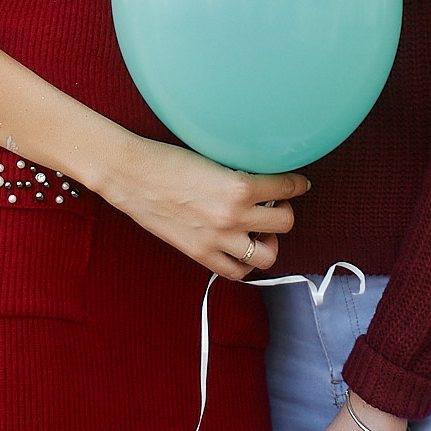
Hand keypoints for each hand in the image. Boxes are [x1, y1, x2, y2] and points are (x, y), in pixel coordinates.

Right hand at [101, 136, 307, 277]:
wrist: (131, 175)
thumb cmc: (166, 159)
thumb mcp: (212, 159)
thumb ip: (239, 176)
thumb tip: (262, 183)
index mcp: (239, 186)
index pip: (287, 188)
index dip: (298, 184)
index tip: (299, 184)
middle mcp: (233, 216)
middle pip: (285, 223)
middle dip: (283, 212)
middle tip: (272, 206)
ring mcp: (217, 239)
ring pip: (268, 254)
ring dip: (270, 242)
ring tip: (259, 232)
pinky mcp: (200, 254)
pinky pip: (237, 271)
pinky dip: (245, 263)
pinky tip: (240, 249)